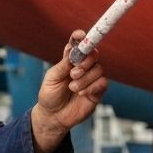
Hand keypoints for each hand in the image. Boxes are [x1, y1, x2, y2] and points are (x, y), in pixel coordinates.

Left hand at [31, 30, 107, 152]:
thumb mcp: (52, 78)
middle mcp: (82, 67)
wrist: (53, 116)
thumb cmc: (50, 95)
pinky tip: (81, 93)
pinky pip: (102, 83)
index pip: (78, 44)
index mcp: (70, 60)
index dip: (80, 37)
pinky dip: (92, 87)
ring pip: (98, 69)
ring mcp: (91, 78)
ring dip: (85, 78)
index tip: (80, 35)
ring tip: (73, 88)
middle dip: (86, 61)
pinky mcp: (97, 91)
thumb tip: (74, 51)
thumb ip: (64, 65)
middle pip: (93, 54)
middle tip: (73, 73)